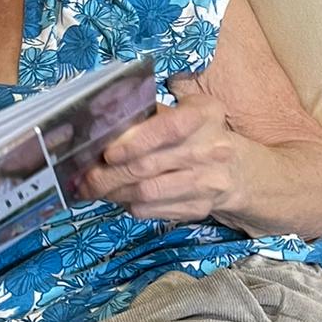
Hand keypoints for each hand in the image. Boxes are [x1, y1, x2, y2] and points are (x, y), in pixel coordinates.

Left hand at [77, 77, 241, 222]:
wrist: (237, 171)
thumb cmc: (198, 134)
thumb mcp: (184, 111)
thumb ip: (149, 113)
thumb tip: (101, 120)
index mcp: (205, 115)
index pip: (168, 129)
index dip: (134, 142)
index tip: (107, 152)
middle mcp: (212, 149)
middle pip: (149, 166)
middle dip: (108, 174)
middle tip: (84, 177)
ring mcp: (208, 182)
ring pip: (147, 192)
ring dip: (114, 192)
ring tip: (93, 188)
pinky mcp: (199, 208)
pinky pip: (153, 209)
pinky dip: (129, 204)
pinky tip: (119, 197)